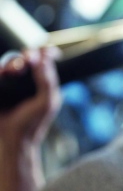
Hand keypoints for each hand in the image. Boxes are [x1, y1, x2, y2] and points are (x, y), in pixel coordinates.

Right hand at [0, 47, 61, 190]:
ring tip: (17, 69)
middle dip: (27, 56)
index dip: (46, 52)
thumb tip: (44, 59)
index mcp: (44, 83)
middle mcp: (28, 81)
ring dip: (12, 62)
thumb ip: (47, 81)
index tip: (49, 50)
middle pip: (26, 58)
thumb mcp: (47, 102)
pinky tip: (4, 73)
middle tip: (28, 57)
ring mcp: (12, 84)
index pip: (45, 61)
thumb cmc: (33, 123)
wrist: (12, 140)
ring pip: (9, 63)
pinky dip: (0, 71)